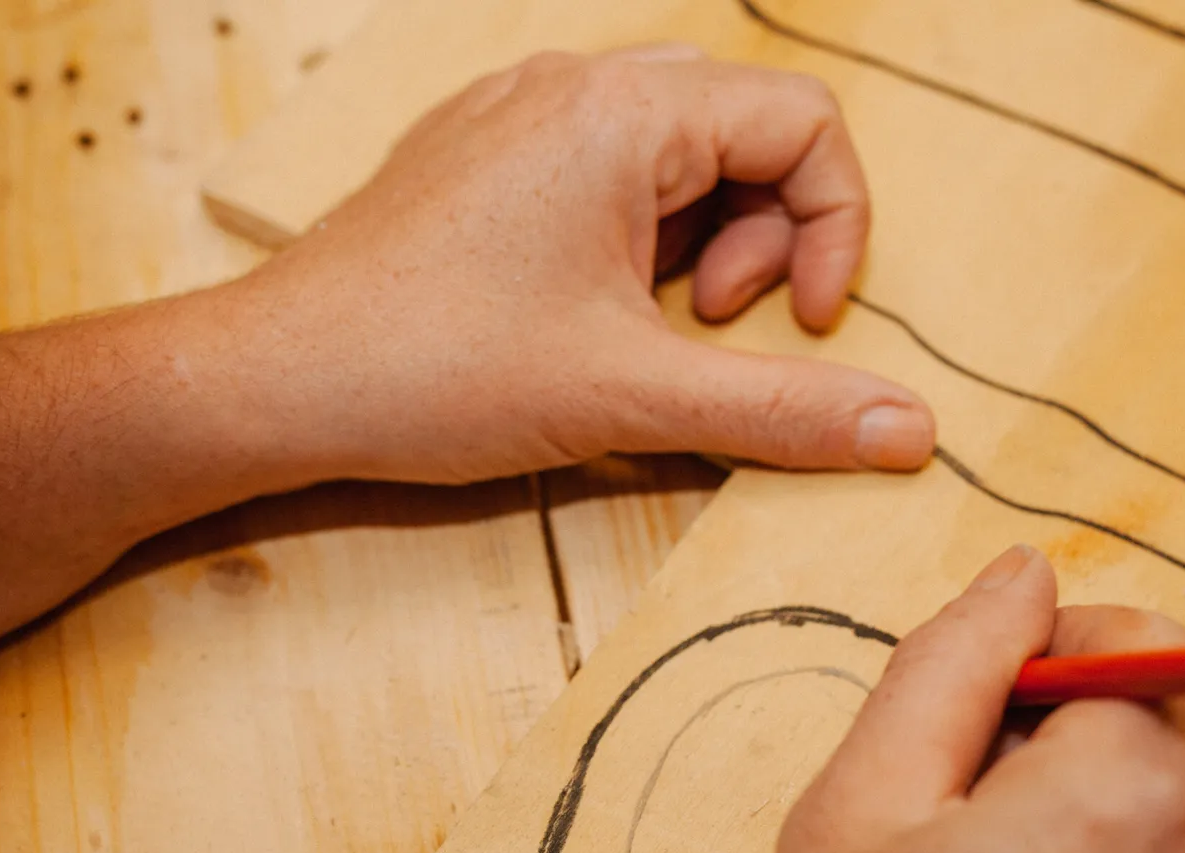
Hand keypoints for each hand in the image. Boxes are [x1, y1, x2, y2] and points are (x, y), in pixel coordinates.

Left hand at [224, 44, 935, 485]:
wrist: (271, 382)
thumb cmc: (432, 370)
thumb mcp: (632, 397)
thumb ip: (785, 410)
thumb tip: (914, 434)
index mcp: (621, 113)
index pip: (804, 123)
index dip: (836, 227)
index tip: (805, 323)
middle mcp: (570, 87)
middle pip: (745, 126)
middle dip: (767, 232)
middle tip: (720, 323)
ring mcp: (517, 114)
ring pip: (676, 148)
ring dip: (704, 237)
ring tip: (663, 324)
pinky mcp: (481, 157)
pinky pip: (605, 167)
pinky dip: (638, 235)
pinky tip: (597, 312)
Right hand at [671, 545, 1184, 852]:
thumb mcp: (856, 804)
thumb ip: (954, 659)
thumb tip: (1028, 573)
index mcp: (1139, 802)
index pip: (1142, 645)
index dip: (1040, 667)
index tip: (960, 735)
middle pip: (1157, 741)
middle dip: (1055, 758)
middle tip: (936, 847)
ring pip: (1162, 833)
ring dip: (1076, 842)